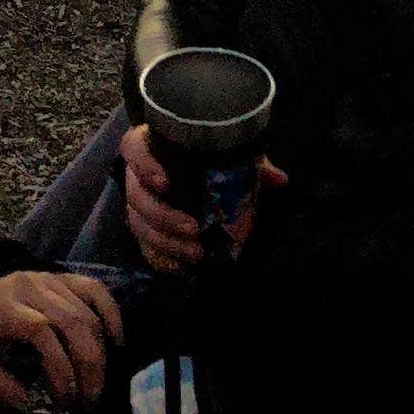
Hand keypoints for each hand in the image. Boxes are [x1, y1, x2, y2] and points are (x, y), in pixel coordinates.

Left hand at [0, 268, 116, 405]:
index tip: (63, 398)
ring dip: (100, 352)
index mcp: (6, 309)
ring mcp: (53, 280)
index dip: (59, 366)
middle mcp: (33, 290)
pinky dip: (112, 314)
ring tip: (97, 382)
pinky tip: (115, 341)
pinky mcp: (67, 278)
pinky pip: (97, 290)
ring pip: (88, 314)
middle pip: (73, 323)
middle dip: (88, 364)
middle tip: (90, 397)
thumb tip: (27, 403)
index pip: (42, 333)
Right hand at [116, 125, 252, 272]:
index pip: (133, 148)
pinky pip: (143, 246)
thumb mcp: (230, 152)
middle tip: (193, 229)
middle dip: (164, 216)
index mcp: (152, 146)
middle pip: (137, 196)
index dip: (144, 165)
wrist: (195, 165)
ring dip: (166, 243)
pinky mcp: (143, 227)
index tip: (165, 183)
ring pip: (138, 225)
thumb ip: (251, 163)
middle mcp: (138, 175)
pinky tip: (181, 268)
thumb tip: (279, 179)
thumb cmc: (209, 154)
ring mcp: (138, 203)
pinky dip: (161, 259)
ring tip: (195, 253)